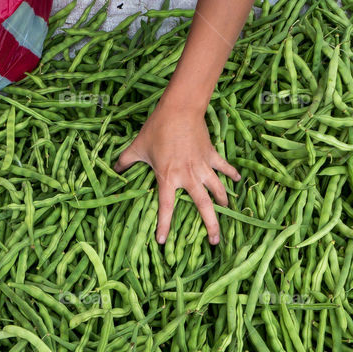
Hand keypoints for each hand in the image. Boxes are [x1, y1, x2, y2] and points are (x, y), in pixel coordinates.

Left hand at [114, 103, 240, 244]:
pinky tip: (238, 180)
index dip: (164, 225)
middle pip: (203, 206)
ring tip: (227, 213)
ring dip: (223, 202)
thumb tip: (114, 169)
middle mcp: (188, 176)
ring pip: (217, 189)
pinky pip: (223, 167)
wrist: (180, 109)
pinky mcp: (211, 154)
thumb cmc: (157, 129)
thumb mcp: (137, 147)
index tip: (162, 241)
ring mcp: (202, 166)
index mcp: (168, 178)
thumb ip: (125, 161)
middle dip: (210, 225)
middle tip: (214, 242)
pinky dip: (231, 173)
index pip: (166, 207)